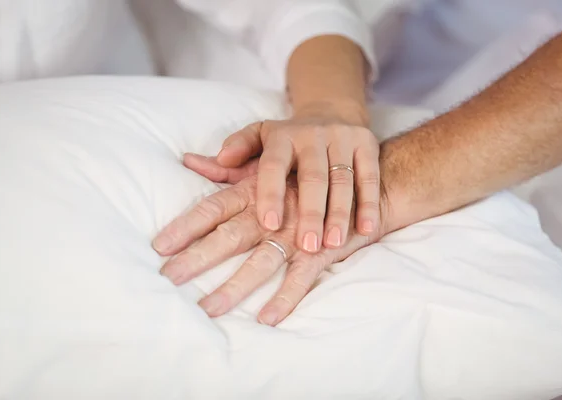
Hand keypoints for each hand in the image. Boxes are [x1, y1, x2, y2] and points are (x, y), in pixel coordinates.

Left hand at [153, 164, 387, 325]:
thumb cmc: (311, 163)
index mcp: (257, 183)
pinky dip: (289, 295)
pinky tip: (268, 318)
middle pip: (232, 233)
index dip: (188, 224)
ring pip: (266, 256)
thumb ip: (231, 163)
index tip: (160, 246)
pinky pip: (308, 271)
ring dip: (242, 281)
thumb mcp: (270, 153)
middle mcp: (277, 202)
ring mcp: (304, 224)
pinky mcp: (331, 239)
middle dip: (202, 256)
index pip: (215, 205)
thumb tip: (190, 159)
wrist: (373, 169)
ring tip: (214, 308)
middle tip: (171, 278)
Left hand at [208, 105, 379, 253]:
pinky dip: (369, 203)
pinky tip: (367, 230)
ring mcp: (342, 139)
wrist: (332, 113)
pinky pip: (369, 177)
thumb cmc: (288, 142)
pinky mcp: (367, 146)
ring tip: (334, 244)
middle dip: (310, 212)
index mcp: (280, 137)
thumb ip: (232, 155)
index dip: (270, 193)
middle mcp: (311, 136)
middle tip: (306, 245)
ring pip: (342, 179)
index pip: (272, 165)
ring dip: (339, 213)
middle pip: (311, 176)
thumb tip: (192, 162)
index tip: (269, 223)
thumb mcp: (259, 142)